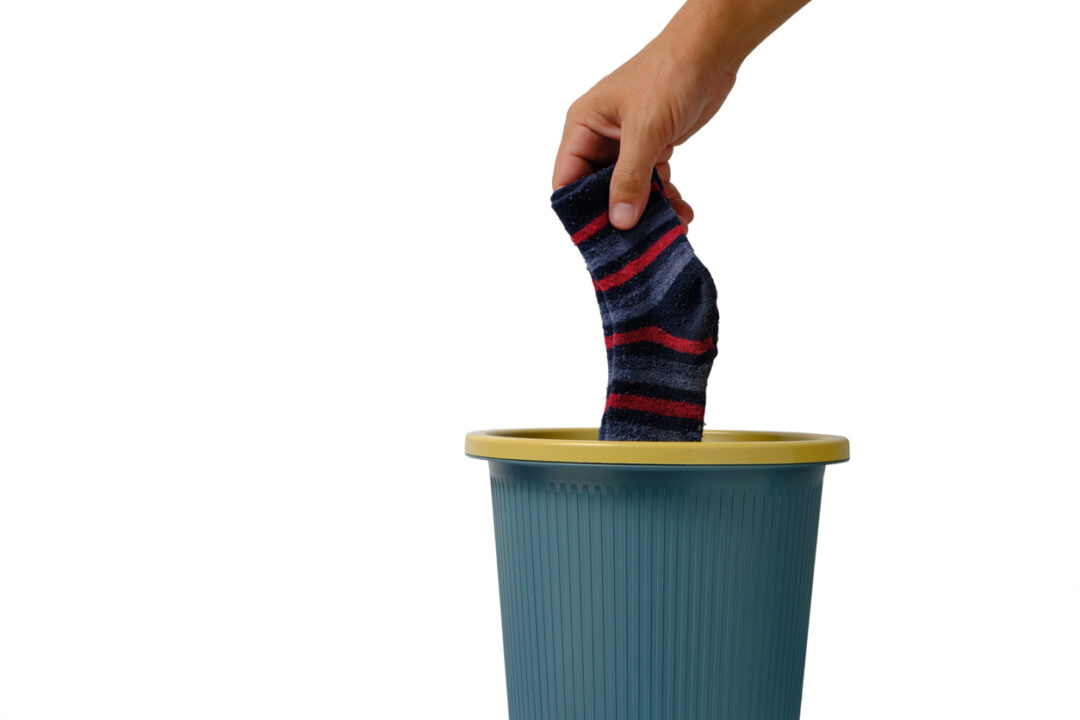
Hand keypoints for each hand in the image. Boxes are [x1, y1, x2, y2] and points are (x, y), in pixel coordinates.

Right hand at [552, 31, 737, 229]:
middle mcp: (600, 138)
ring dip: (649, 212)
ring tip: (671, 227)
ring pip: (629, 191)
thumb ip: (630, 178)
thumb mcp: (645, 129)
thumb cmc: (670, 74)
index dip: (580, 211)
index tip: (600, 238)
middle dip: (620, 216)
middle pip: (598, 191)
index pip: (567, 179)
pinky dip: (666, 199)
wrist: (712, 52)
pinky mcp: (653, 148)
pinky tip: (683, 212)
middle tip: (639, 242)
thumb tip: (619, 221)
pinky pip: (652, 183)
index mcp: (583, 127)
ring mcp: (627, 145)